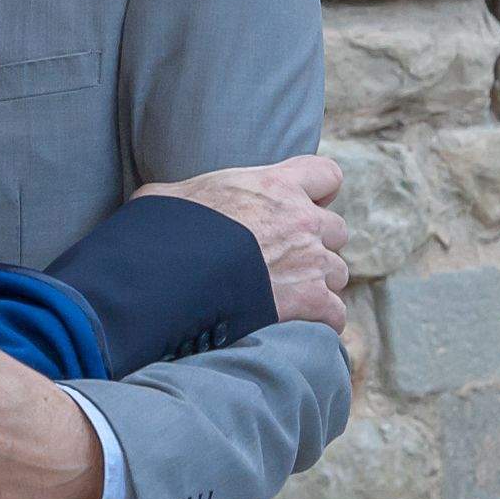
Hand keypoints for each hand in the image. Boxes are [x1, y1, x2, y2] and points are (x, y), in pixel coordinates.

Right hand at [134, 154, 349, 332]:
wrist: (177, 273)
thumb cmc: (170, 229)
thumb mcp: (172, 194)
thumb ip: (189, 194)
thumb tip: (160, 201)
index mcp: (276, 185)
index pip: (326, 174)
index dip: (319, 191)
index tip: (304, 204)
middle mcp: (303, 219)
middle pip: (336, 229)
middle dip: (317, 243)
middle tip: (287, 256)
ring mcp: (311, 261)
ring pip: (338, 272)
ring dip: (320, 282)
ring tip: (289, 294)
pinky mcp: (311, 300)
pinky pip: (335, 313)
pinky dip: (323, 320)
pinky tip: (300, 324)